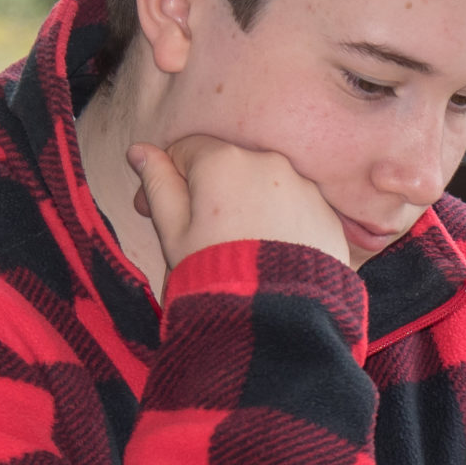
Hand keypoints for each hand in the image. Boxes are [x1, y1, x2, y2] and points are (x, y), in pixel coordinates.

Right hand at [127, 134, 348, 270]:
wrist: (279, 314)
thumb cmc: (216, 270)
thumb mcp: (173, 230)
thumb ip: (158, 183)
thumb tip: (139, 150)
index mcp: (223, 160)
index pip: (187, 150)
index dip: (168, 178)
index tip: (155, 210)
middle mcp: (268, 161)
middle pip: (227, 166)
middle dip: (208, 191)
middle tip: (196, 232)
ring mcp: (303, 186)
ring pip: (262, 185)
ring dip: (245, 204)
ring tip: (236, 246)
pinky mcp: (326, 212)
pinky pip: (294, 206)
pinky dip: (278, 220)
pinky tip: (267, 251)